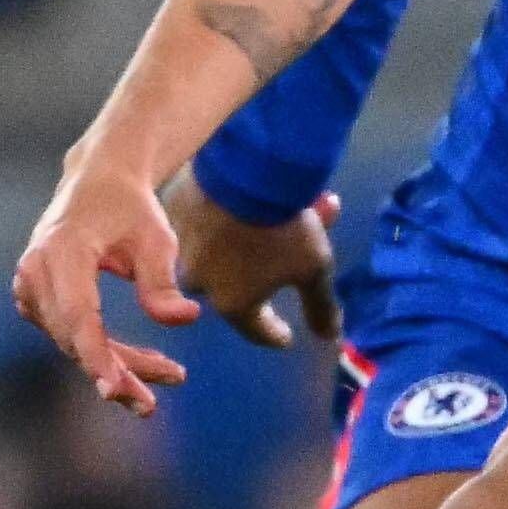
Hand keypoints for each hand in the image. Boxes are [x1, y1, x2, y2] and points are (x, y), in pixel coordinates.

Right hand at [12, 148, 201, 412]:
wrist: (96, 184)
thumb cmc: (129, 208)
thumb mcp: (156, 237)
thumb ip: (164, 280)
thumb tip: (184, 318)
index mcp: (62, 249)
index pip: (77, 312)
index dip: (95, 354)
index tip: (114, 389)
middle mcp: (35, 271)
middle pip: (75, 336)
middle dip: (118, 370)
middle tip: (161, 392)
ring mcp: (30, 288)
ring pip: (73, 343)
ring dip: (118, 366)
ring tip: (170, 374)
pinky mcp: (36, 302)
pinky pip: (70, 336)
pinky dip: (104, 353)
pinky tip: (142, 364)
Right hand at [171, 189, 341, 350]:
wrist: (244, 170)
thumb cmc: (282, 229)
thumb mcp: (314, 269)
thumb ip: (320, 306)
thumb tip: (329, 338)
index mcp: (232, 303)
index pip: (256, 330)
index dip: (274, 334)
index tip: (287, 336)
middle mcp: (201, 280)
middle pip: (239, 286)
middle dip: (270, 274)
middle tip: (292, 259)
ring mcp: (185, 246)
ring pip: (225, 250)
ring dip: (259, 237)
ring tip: (295, 213)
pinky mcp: (178, 213)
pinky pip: (211, 220)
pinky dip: (234, 214)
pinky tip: (252, 200)